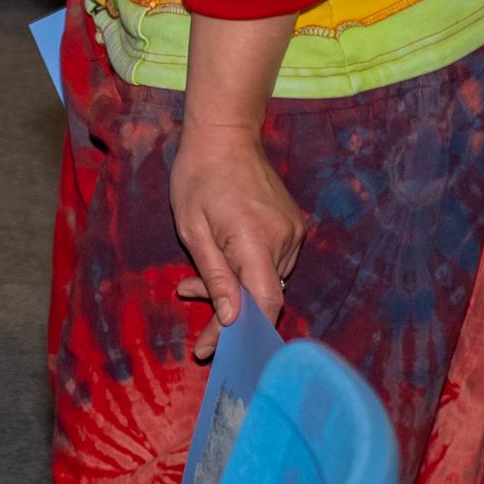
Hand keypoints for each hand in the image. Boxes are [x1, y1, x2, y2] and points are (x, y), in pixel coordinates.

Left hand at [170, 123, 305, 361]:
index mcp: (256, 239)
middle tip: (198, 335)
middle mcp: (284, 240)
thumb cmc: (198, 177)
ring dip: (233, 291)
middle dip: (229, 316)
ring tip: (190, 286)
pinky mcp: (293, 227)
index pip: (265, 303)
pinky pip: (272, 262)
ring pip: (267, 281)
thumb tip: (231, 319)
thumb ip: (214, 275)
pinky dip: (245, 271)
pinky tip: (217, 265)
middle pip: (265, 296)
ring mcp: (293, 233)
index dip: (242, 332)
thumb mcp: (192, 228)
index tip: (214, 348)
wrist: (225, 135)